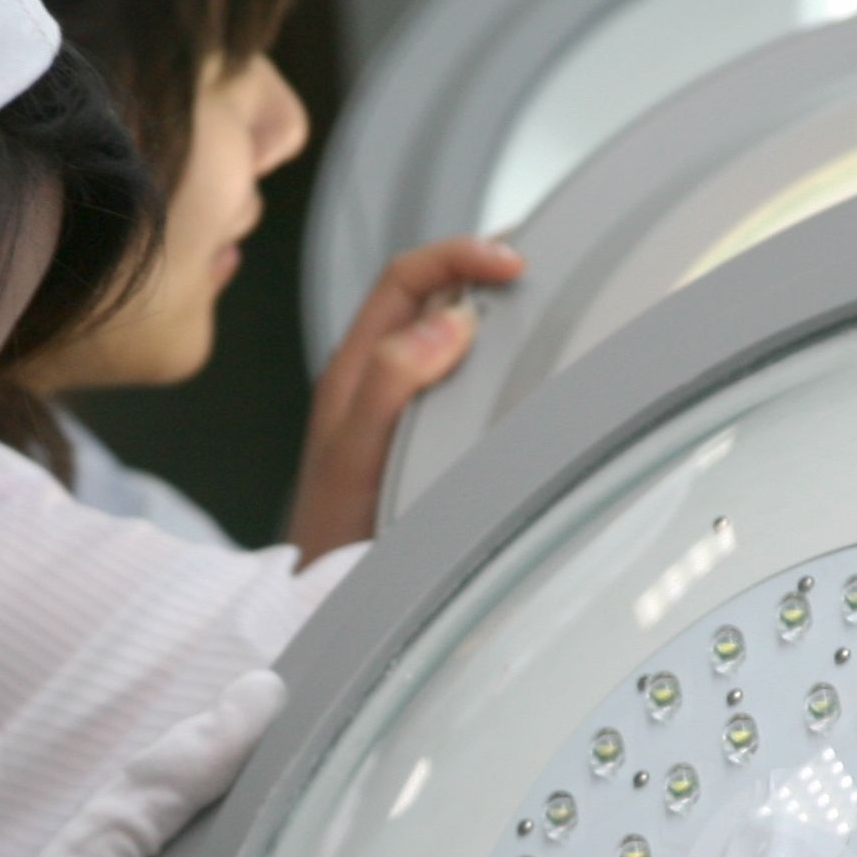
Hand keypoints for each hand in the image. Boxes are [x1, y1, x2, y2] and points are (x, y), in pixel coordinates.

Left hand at [286, 236, 518, 563]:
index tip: (511, 263)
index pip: (404, 279)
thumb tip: (448, 323)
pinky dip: (492, 359)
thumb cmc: (333, 535)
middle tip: (533, 270)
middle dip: (477, 269)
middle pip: (429, 295)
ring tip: (534, 305)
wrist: (322, 600)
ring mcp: (401, 405)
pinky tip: (519, 371)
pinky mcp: (423, 435)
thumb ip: (391, 383)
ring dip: (488, 312)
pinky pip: (459, 378)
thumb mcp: (356, 453)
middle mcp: (377, 377)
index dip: (456, 256)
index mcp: (355, 368)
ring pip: (446, 334)